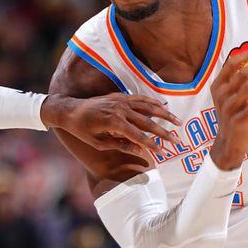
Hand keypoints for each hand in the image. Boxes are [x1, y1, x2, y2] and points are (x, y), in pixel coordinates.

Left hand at [41, 93, 180, 155]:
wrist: (70, 110)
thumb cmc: (82, 130)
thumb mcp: (98, 143)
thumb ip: (120, 145)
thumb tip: (140, 151)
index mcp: (114, 123)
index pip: (138, 135)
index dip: (151, 144)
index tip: (162, 151)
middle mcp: (120, 110)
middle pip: (147, 121)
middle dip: (163, 131)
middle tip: (176, 139)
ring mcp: (121, 101)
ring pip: (148, 106)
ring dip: (164, 114)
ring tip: (176, 120)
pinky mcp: (121, 96)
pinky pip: (140, 98)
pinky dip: (153, 101)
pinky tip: (163, 105)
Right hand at [209, 49, 247, 169]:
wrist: (229, 144)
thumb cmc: (234, 116)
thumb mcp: (234, 97)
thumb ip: (243, 82)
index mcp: (217, 86)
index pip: (230, 64)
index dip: (246, 56)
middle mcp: (221, 95)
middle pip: (243, 73)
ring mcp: (229, 108)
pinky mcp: (239, 120)